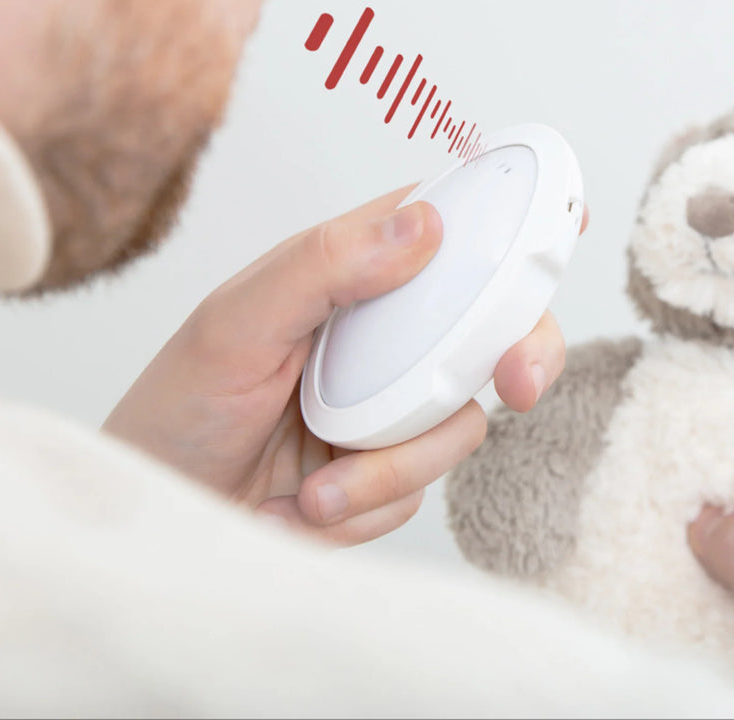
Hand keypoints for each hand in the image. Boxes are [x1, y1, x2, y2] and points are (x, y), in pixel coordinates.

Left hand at [104, 186, 585, 545]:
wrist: (163, 514)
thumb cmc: (178, 406)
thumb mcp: (237, 322)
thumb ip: (326, 266)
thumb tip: (424, 224)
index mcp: (353, 272)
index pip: (447, 226)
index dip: (511, 219)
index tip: (569, 222)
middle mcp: (387, 332)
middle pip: (492, 322)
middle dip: (519, 351)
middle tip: (520, 382)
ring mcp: (394, 401)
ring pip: (462, 419)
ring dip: (394, 464)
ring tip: (315, 485)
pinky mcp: (392, 467)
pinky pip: (422, 486)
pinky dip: (367, 501)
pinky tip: (310, 502)